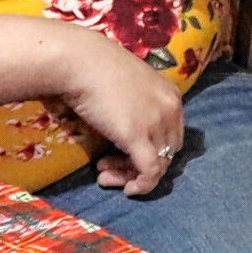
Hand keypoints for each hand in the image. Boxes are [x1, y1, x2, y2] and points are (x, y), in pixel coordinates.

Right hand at [56, 31, 185, 194]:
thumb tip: (127, 132)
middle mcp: (171, 109)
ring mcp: (157, 122)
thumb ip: (136, 107)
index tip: (122, 154)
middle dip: (140, 165)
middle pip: (167, 151)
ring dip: (132, 176)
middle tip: (110, 168)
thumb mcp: (128, 88)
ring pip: (158, 164)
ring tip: (105, 177)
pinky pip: (150, 172)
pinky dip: (141, 186)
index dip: (151, 150)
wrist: (79, 62)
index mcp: (171, 95)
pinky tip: (126, 189)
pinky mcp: (138, 137)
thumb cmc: (96, 69)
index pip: (172, 134)